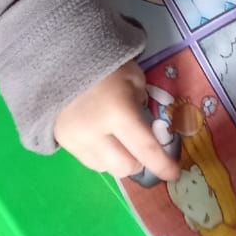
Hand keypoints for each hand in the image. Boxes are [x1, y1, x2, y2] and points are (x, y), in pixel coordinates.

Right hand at [54, 61, 180, 181]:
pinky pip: (90, 162)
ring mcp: (76, 140)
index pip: (145, 149)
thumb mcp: (134, 79)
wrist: (61, 61)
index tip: (174, 174)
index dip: (162, 164)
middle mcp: (96, 132)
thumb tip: (147, 130)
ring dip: (119, 160)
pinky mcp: (63, 142)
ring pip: (107, 169)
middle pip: (125, 167)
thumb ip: (144, 105)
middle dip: (139, 160)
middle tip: (141, 145)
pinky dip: (102, 156)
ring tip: (118, 137)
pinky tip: (101, 136)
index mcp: (119, 112)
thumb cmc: (106, 67)